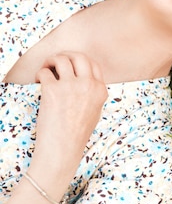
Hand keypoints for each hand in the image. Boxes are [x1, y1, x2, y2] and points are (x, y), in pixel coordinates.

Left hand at [30, 53, 107, 176]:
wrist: (63, 148)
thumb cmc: (77, 134)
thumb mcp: (95, 111)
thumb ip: (93, 93)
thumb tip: (81, 78)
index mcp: (100, 90)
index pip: (93, 64)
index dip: (80, 61)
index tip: (72, 64)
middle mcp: (88, 85)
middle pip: (79, 56)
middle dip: (66, 55)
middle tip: (57, 62)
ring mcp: (71, 87)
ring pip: (61, 59)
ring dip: (51, 60)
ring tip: (46, 68)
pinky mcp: (52, 90)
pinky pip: (45, 72)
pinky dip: (40, 74)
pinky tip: (39, 81)